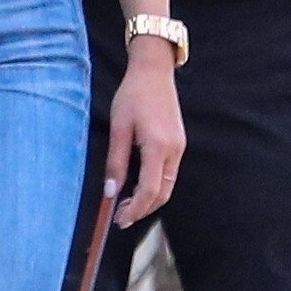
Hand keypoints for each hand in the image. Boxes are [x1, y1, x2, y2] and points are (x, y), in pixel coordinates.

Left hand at [106, 37, 184, 227]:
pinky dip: (155, 186)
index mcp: (158, 147)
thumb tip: (110, 192)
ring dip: (149, 200)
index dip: (135, 210)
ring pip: (167, 186)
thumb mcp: (118, 128)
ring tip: (127, 204)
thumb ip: (116, 162)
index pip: (149, 191)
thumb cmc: (133, 95)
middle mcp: (174, 150)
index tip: (119, 219)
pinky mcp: (178, 143)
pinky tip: (138, 185)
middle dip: (143, 210)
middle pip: (162, 194)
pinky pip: (169, 173)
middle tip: (121, 217)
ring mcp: (179, 147)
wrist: (153, 71)